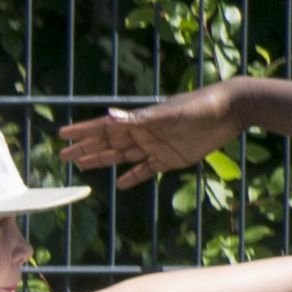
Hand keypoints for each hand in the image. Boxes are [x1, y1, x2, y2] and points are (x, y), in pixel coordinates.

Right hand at [60, 89, 240, 177]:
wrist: (229, 111)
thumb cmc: (199, 106)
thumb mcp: (169, 114)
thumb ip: (139, 118)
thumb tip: (110, 118)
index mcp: (139, 121)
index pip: (104, 127)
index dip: (82, 131)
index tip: (61, 134)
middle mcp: (142, 134)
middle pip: (107, 143)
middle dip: (85, 148)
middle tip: (62, 155)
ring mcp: (155, 148)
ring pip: (121, 157)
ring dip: (102, 161)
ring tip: (82, 166)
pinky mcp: (170, 160)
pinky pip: (145, 170)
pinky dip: (132, 177)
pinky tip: (119, 185)